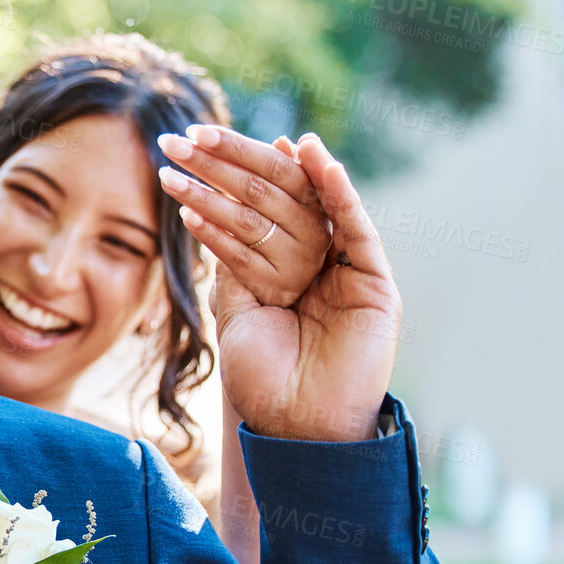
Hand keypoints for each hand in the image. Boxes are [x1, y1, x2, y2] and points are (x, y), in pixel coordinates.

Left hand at [157, 126, 330, 307]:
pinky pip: (235, 255)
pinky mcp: (270, 284)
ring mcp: (292, 259)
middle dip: (207, 163)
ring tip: (165, 177)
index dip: (234, 146)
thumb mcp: (292, 205)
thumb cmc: (285, 236)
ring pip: (241, 220)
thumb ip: (284, 175)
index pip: (273, 165)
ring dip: (200, 195)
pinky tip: (184, 215)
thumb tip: (282, 141)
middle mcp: (310, 228)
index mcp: (316, 199)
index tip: (195, 131)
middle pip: (253, 189)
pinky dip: (209, 233)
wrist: (292, 297)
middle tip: (168, 144)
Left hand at [206, 135, 400, 441]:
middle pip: (280, 200)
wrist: (296, 428)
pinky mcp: (374, 283)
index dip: (225, 178)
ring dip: (285, 170)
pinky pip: (356, 229)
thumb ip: (235, 266)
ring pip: (315, 208)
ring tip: (260, 138)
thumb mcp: (237, 312)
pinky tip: (317, 160)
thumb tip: (209, 216)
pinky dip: (339, 192)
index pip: (255, 210)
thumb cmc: (263, 381)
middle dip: (235, 166)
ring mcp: (346, 271)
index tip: (189, 149)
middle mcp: (317, 264)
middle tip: (191, 135)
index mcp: (284, 270)